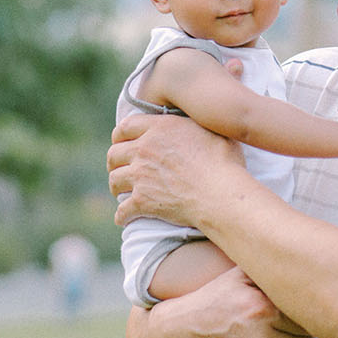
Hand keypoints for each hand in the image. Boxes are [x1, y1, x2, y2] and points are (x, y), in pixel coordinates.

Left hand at [108, 112, 242, 227]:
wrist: (220, 193)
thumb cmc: (223, 161)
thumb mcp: (211, 129)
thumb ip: (194, 122)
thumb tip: (198, 118)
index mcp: (159, 127)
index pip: (125, 126)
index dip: (120, 135)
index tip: (121, 142)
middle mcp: (144, 148)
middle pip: (114, 153)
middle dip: (114, 162)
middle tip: (119, 168)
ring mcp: (141, 175)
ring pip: (114, 180)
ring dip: (116, 187)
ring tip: (122, 192)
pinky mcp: (142, 201)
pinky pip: (122, 210)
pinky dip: (122, 215)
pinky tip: (124, 218)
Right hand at [128, 266, 315, 337]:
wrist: (182, 334)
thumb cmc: (215, 300)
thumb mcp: (237, 276)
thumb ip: (265, 266)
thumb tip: (296, 255)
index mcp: (261, 308)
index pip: (304, 316)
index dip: (308, 314)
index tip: (304, 312)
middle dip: (307, 336)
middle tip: (302, 331)